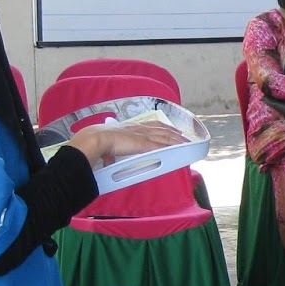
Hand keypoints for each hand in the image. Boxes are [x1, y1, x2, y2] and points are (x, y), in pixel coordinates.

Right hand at [67, 121, 187, 167]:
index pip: (153, 125)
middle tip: (185, 137)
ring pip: (166, 138)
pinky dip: (173, 147)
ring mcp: (144, 136)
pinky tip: (180, 149)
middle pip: (163, 131)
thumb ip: (110, 153)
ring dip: (178, 141)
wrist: (97, 138)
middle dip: (175, 134)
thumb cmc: (98, 140)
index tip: (172, 129)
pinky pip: (163, 146)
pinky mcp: (145, 144)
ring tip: (188, 144)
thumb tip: (106, 161)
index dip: (164, 127)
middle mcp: (140, 129)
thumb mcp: (108, 143)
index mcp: (132, 126)